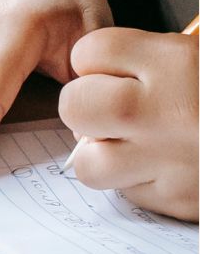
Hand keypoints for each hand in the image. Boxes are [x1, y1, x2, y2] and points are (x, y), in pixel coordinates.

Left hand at [60, 27, 198, 220]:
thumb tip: (105, 69)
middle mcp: (165, 111)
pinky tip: (164, 166)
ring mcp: (170, 161)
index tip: (112, 67)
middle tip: (109, 107)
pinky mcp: (179, 201)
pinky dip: (137, 182)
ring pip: (89, 163)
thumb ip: (156, 59)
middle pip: (75, 106)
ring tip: (131, 143)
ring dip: (103, 153)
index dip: (97, 61)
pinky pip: (129, 194)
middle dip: (86, 106)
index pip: (89, 52)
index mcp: (175, 62)